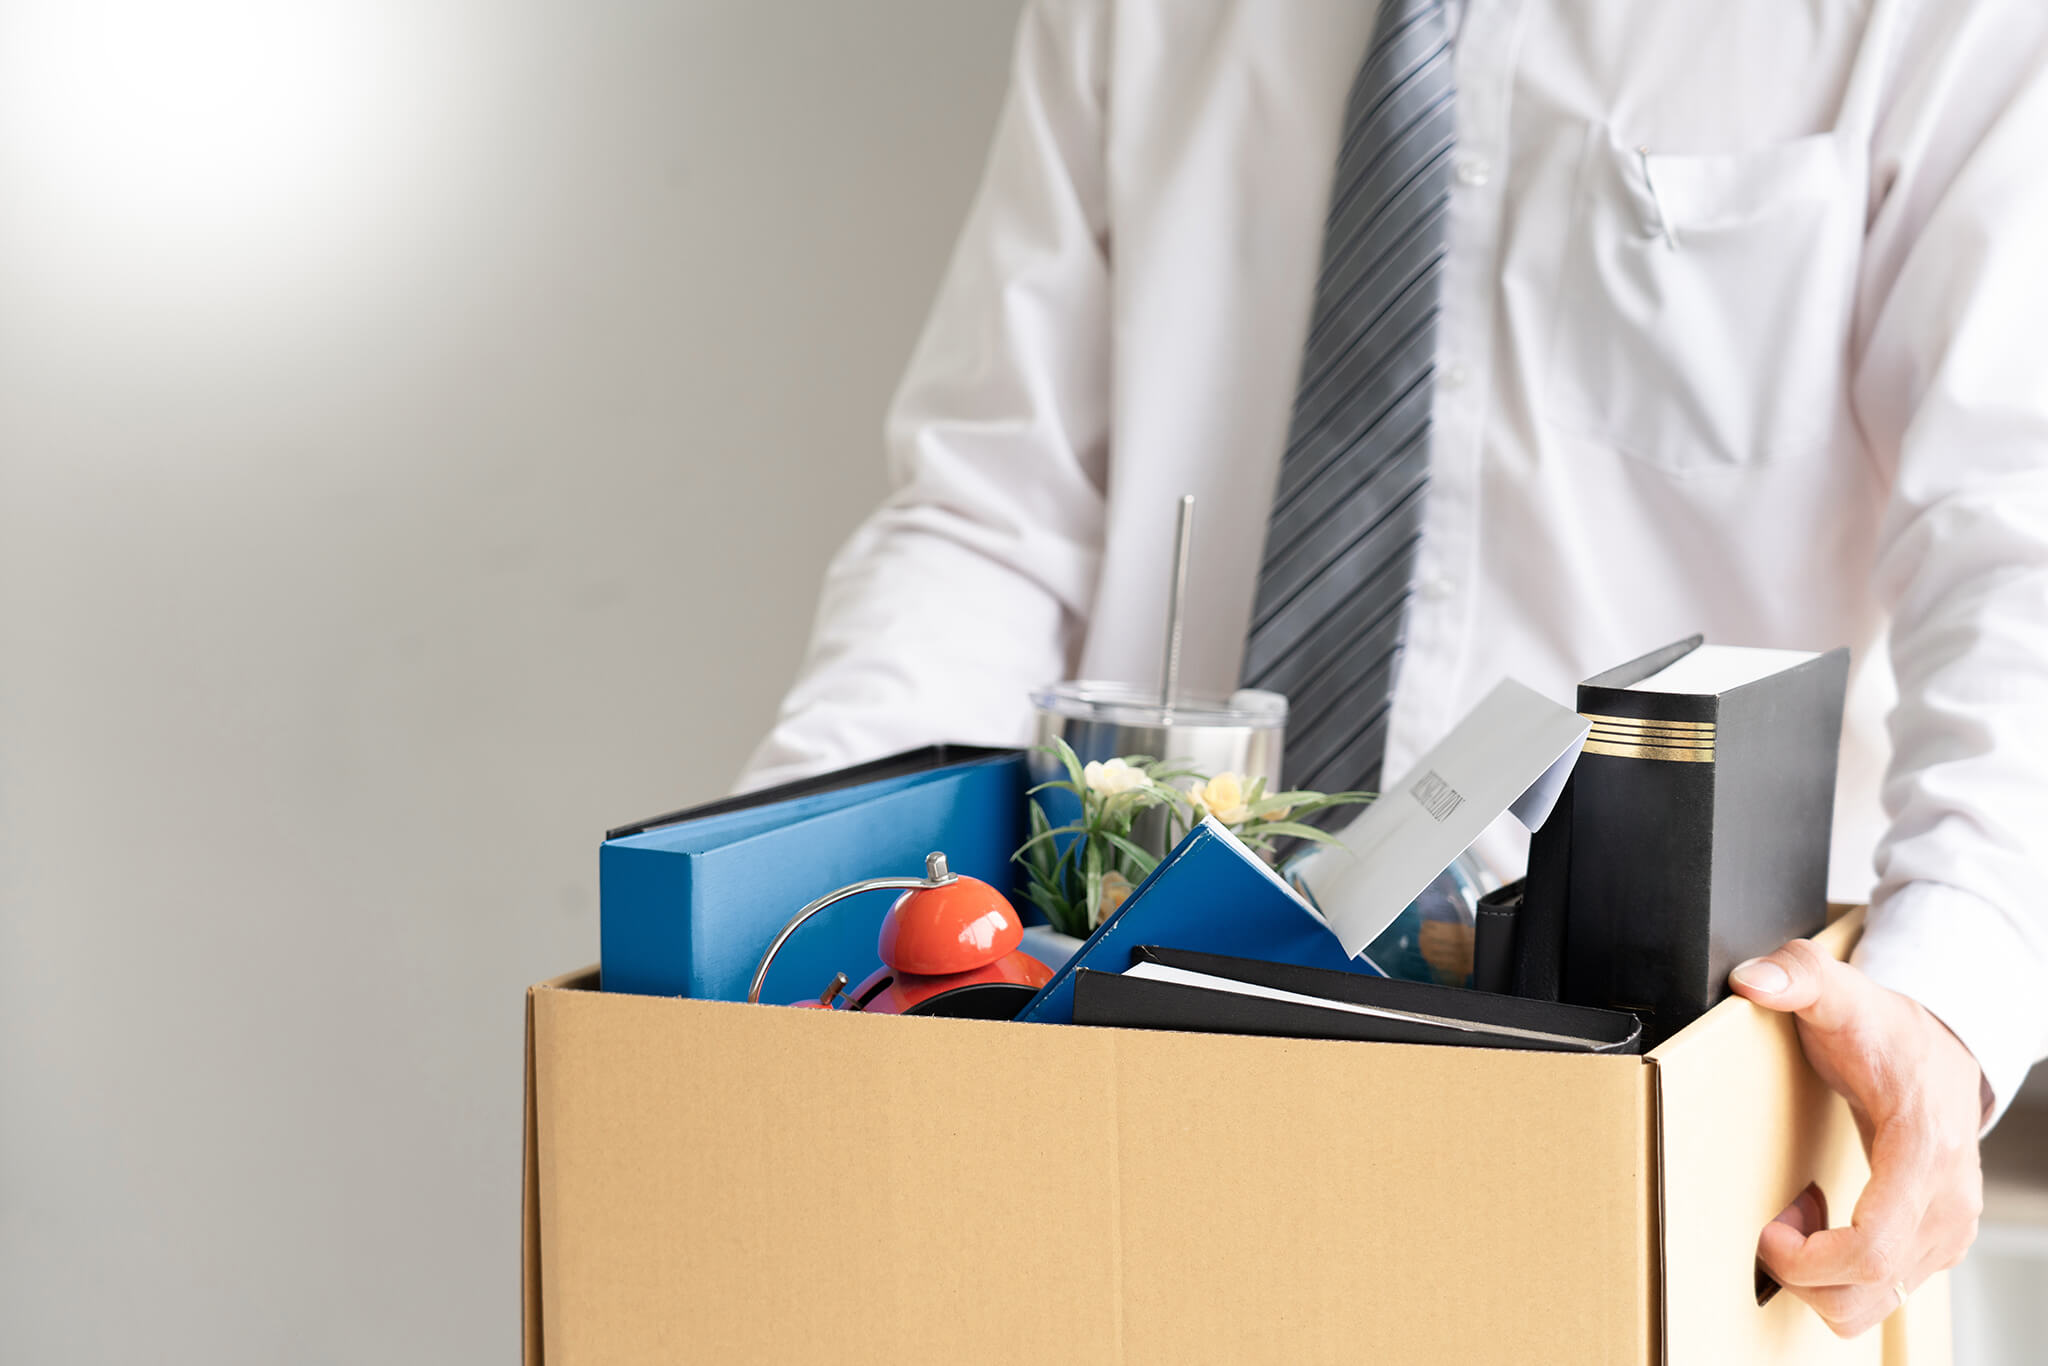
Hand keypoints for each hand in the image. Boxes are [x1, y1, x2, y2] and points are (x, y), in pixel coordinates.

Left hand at [1729, 940, 1986, 1337]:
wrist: (1940, 1048)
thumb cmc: (1885, 1029)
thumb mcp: (1838, 990)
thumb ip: (1795, 976)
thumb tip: (1753, 980)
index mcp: (1924, 1153)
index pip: (1875, 1248)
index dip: (1809, 1257)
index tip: (1770, 1229)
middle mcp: (1947, 1204)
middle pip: (1869, 1288)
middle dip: (1804, 1272)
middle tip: (1774, 1222)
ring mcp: (1946, 1230)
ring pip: (1875, 1304)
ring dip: (1820, 1277)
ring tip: (1798, 1215)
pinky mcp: (1936, 1244)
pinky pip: (1883, 1292)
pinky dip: (1840, 1274)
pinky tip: (1821, 1221)